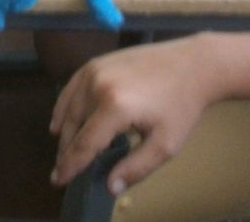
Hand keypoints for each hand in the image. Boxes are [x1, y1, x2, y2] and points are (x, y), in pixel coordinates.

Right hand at [50, 37, 216, 193]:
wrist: (191, 65)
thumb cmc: (180, 107)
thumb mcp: (166, 145)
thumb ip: (137, 167)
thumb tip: (110, 187)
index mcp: (116, 107)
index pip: (85, 143)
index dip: (71, 164)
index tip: (58, 181)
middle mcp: (97, 86)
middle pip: (73, 125)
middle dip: (66, 150)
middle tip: (63, 171)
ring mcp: (93, 71)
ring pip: (70, 107)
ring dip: (65, 131)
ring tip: (65, 151)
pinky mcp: (94, 63)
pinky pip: (70, 89)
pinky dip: (62, 108)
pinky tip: (60, 122)